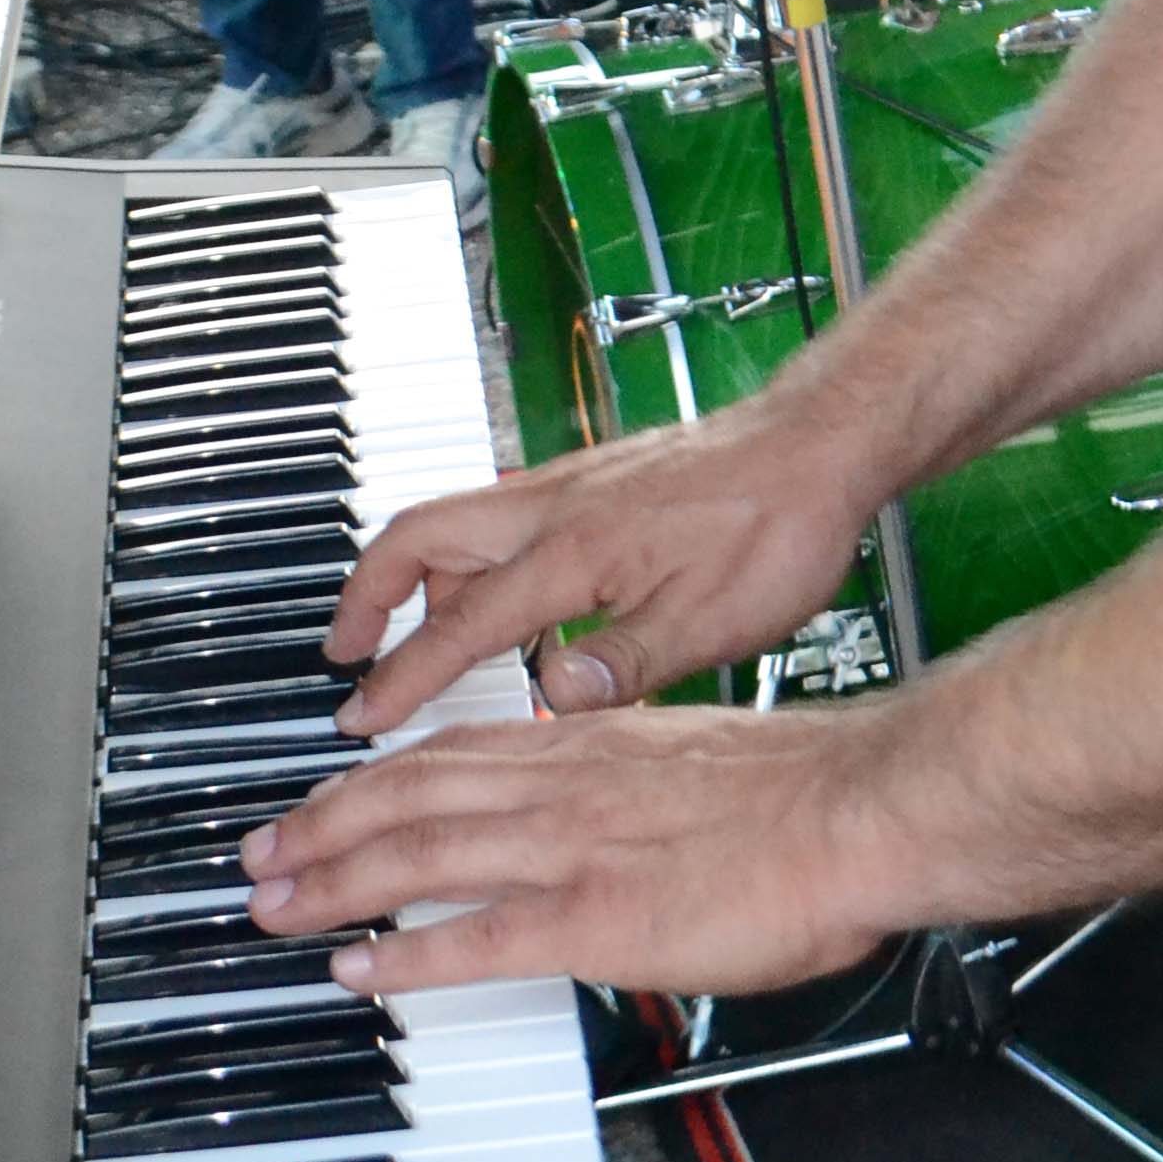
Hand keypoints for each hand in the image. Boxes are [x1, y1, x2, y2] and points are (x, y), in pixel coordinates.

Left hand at [245, 700, 896, 1005]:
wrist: (857, 810)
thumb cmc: (802, 792)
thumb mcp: (692, 754)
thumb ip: (630, 772)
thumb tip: (607, 799)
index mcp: (585, 743)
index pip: (450, 752)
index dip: (372, 777)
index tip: (326, 795)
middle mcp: (558, 785)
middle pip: (405, 796)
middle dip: (318, 826)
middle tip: (258, 855)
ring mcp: (568, 851)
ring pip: (415, 855)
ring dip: (330, 881)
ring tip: (273, 907)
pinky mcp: (592, 919)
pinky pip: (473, 937)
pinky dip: (403, 952)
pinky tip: (356, 968)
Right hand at [329, 393, 879, 735]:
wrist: (818, 444)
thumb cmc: (778, 527)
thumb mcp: (711, 620)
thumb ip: (624, 664)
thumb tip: (551, 702)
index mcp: (573, 550)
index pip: (462, 623)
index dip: (405, 676)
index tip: (362, 717)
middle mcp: (553, 506)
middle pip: (417, 538)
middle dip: (365, 595)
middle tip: (343, 651)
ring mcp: (568, 486)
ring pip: (453, 522)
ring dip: (414, 576)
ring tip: (409, 635)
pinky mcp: (591, 480)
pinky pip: (494, 515)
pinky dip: (465, 557)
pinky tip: (496, 599)